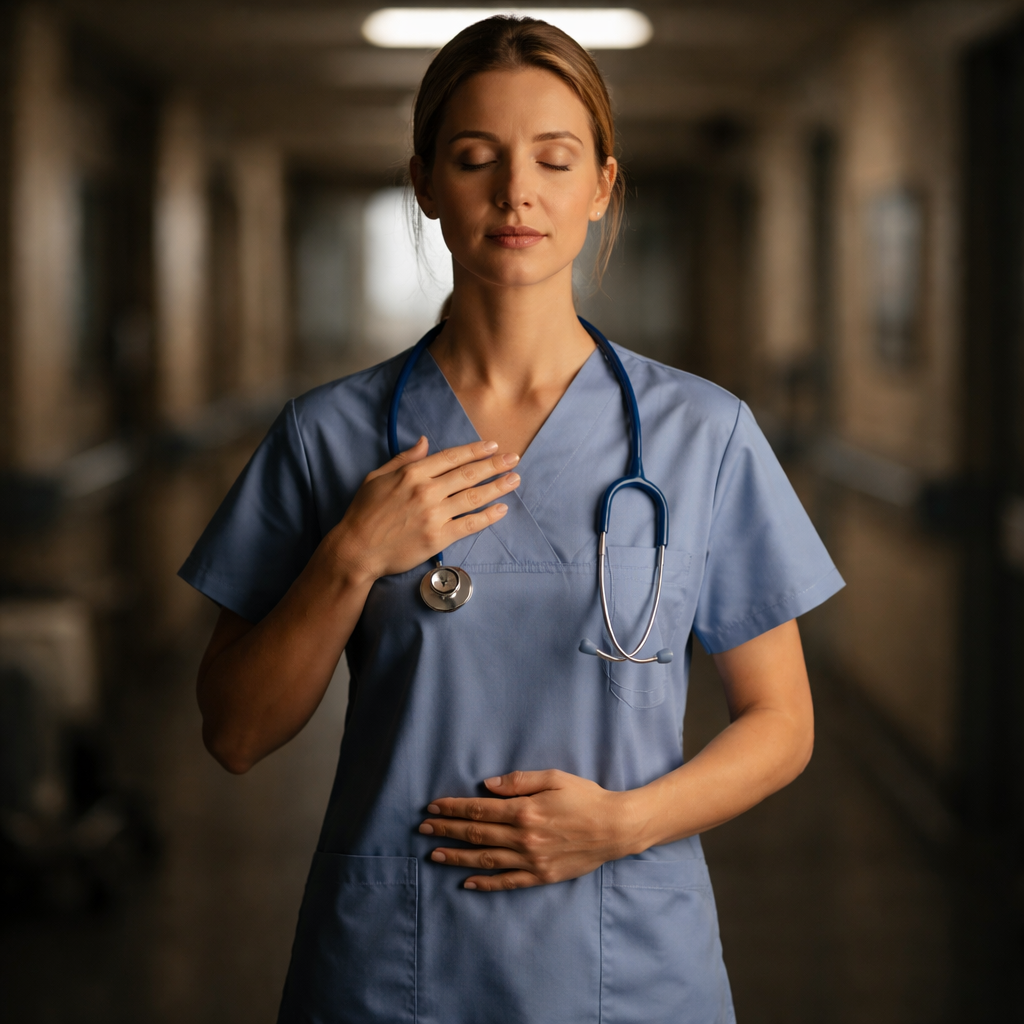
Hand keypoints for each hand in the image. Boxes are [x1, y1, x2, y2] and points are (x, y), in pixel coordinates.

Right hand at [327, 437, 519, 581]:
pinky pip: (469, 524)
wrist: (357, 549)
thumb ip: (404, 459)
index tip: (493, 446)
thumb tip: (424, 441)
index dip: (475, 450)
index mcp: (412, 473)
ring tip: (515, 480)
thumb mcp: (377, 477)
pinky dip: (488, 516)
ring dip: (498, 487)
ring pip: (474, 497)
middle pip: (469, 474)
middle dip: (495, 464)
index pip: (452, 457)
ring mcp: (434, 514)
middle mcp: (426, 490)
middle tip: (514, 459)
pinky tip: (502, 509)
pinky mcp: (438, 537)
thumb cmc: (364, 513)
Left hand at [419, 770, 637, 890]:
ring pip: (485, 859)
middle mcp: (523, 838)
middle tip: (424, 828)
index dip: (453, 808)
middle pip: (476, 833)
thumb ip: (519, 781)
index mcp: (524, 811)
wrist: (615, 828)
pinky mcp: (541, 876)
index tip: (433, 807)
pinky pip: (507, 882)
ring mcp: (531, 860)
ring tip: (434, 854)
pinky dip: (485, 883)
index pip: (479, 809)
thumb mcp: (554, 778)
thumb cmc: (585, 798)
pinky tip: (467, 882)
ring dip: (457, 857)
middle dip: (447, 830)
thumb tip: (486, 786)